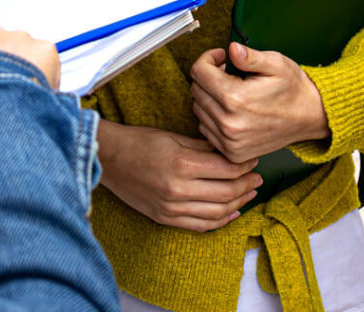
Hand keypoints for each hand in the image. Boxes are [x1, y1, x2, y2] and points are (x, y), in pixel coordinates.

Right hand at [97, 120, 261, 230]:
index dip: (243, 164)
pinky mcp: (165, 218)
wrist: (107, 157)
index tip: (252, 159)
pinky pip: (201, 225)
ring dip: (238, 203)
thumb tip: (228, 152)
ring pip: (218, 212)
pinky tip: (231, 212)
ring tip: (248, 193)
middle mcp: (178, 189)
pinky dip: (220, 220)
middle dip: (246, 184)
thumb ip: (201, 147)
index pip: (225, 168)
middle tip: (257, 177)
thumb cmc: (138, 141)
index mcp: (181, 164)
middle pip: (226, 192)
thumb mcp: (171, 137)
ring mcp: (172, 207)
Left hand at [190, 44, 329, 162]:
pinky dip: (212, 116)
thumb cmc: (294, 89)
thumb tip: (232, 49)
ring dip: (209, 97)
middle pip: (196, 90)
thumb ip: (249, 57)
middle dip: (208, 77)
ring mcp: (230, 141)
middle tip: (229, 74)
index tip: (221, 57)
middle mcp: (229, 123)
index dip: (208, 59)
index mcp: (236, 99)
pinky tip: (230, 110)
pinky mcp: (233, 152)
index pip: (199, 72)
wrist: (312, 118)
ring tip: (232, 92)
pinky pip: (205, 128)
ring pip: (198, 109)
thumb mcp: (275, 64)